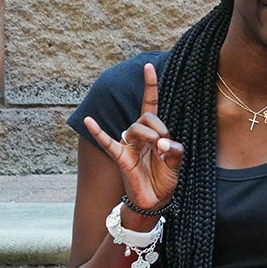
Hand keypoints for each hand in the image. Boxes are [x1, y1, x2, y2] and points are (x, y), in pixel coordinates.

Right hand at [84, 63, 183, 210]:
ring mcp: (129, 145)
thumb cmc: (165, 179)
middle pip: (147, 116)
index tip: (149, 66)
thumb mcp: (177, 163)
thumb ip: (175, 151)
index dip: (150, 86)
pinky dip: (98, 132)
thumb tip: (163, 143)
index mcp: (154, 132)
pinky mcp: (121, 158)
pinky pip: (107, 142)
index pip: (151, 104)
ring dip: (149, 134)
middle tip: (164, 144)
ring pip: (136, 128)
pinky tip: (89, 121)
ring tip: (156, 148)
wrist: (155, 201)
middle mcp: (140, 136)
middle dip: (159, 126)